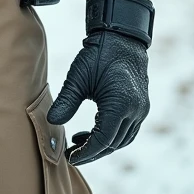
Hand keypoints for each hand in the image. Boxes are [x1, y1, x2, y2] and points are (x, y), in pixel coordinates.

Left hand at [47, 31, 148, 165]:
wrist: (122, 36)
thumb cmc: (99, 54)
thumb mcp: (78, 77)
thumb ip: (67, 102)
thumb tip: (52, 121)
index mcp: (120, 105)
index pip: (103, 141)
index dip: (86, 152)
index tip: (70, 156)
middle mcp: (135, 111)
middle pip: (113, 144)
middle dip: (93, 152)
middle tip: (72, 152)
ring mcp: (141, 109)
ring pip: (123, 139)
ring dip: (103, 144)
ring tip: (80, 141)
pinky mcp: (141, 105)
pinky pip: (128, 129)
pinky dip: (112, 135)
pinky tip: (94, 130)